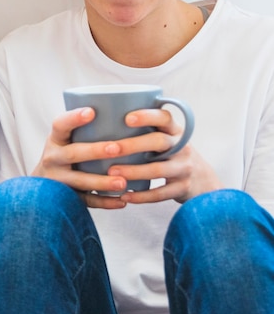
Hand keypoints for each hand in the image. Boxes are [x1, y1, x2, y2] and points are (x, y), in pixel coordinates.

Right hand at [32, 107, 129, 208]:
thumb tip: (125, 108)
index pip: (60, 125)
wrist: (42, 186)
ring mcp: (58, 180)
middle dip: (95, 151)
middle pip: (73, 154)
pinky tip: (122, 200)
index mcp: (55, 140)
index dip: (74, 118)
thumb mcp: (64, 140)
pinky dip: (105, 202)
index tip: (91, 111)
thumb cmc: (64, 154)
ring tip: (123, 182)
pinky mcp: (66, 198)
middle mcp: (53, 159)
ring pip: (80, 181)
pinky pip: (86, 202)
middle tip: (116, 148)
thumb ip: (85, 130)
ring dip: (102, 182)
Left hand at [107, 108, 221, 203]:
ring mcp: (184, 168)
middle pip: (158, 142)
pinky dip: (141, 196)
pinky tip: (124, 196)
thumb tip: (107, 121)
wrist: (205, 183)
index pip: (164, 118)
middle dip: (132, 145)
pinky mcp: (183, 188)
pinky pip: (160, 193)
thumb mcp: (169, 140)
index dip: (147, 116)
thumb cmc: (174, 155)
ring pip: (158, 169)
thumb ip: (148, 131)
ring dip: (133, 171)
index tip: (127, 118)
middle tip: (110, 149)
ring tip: (112, 173)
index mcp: (175, 131)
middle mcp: (182, 147)